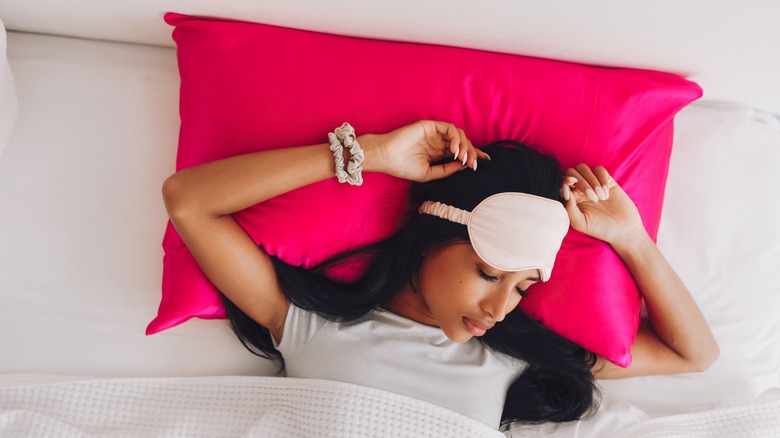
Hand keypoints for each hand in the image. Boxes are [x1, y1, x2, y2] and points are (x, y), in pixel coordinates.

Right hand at [365, 121, 488, 181]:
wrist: (387, 158)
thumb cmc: (403, 167)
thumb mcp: (429, 174)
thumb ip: (447, 169)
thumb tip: (465, 165)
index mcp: (439, 153)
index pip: (461, 152)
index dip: (474, 155)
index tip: (485, 162)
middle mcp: (439, 142)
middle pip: (463, 143)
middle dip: (471, 152)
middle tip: (473, 164)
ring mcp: (435, 133)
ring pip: (459, 134)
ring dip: (465, 146)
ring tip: (463, 158)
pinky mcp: (430, 126)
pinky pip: (449, 129)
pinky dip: (455, 138)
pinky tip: (454, 150)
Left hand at [561, 164, 645, 247]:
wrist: (623, 230)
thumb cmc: (599, 228)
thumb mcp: (581, 222)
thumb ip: (569, 208)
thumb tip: (565, 191)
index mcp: (570, 198)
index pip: (562, 183)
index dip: (564, 181)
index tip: (571, 184)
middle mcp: (579, 189)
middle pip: (572, 172)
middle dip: (581, 182)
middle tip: (592, 197)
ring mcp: (592, 183)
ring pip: (583, 169)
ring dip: (591, 181)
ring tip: (601, 198)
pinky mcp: (606, 180)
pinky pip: (599, 170)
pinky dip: (601, 179)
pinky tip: (607, 193)